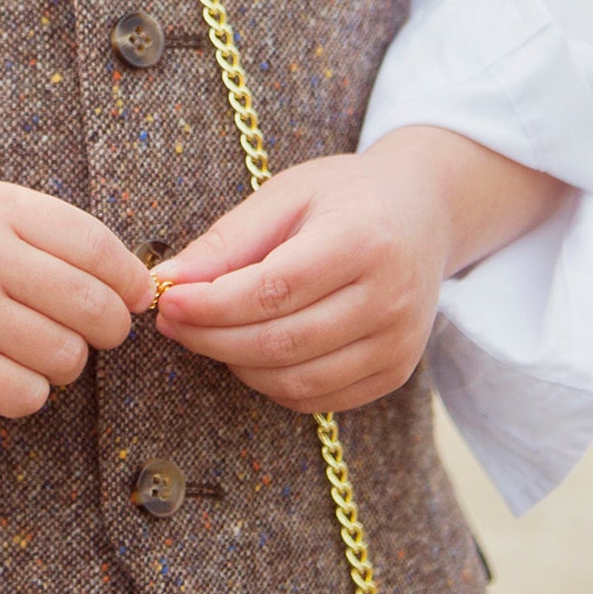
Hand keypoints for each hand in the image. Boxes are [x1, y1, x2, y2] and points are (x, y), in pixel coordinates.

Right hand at [0, 181, 153, 420]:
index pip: (101, 250)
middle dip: (104, 331)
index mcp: (0, 207)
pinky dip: (25, 393)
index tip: (129, 300)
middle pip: (95, 310)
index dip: (129, 284)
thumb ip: (53, 235)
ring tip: (26, 350)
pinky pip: (26, 395)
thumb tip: (139, 287)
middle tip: (85, 334)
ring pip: (66, 358)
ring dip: (60, 364)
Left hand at [153, 126, 566, 414]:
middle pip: (282, 342)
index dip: (213, 304)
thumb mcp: (287, 194)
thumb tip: (168, 281)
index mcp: (363, 240)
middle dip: (213, 339)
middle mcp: (390, 297)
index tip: (168, 301)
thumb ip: (229, 241)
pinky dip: (272, 384)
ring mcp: (399, 342)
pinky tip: (248, 353)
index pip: (274, 290)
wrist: (425, 211)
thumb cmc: (347, 196)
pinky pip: (319, 399)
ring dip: (236, 366)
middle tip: (173, 322)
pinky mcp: (396, 371)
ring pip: (297, 381)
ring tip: (205, 335)